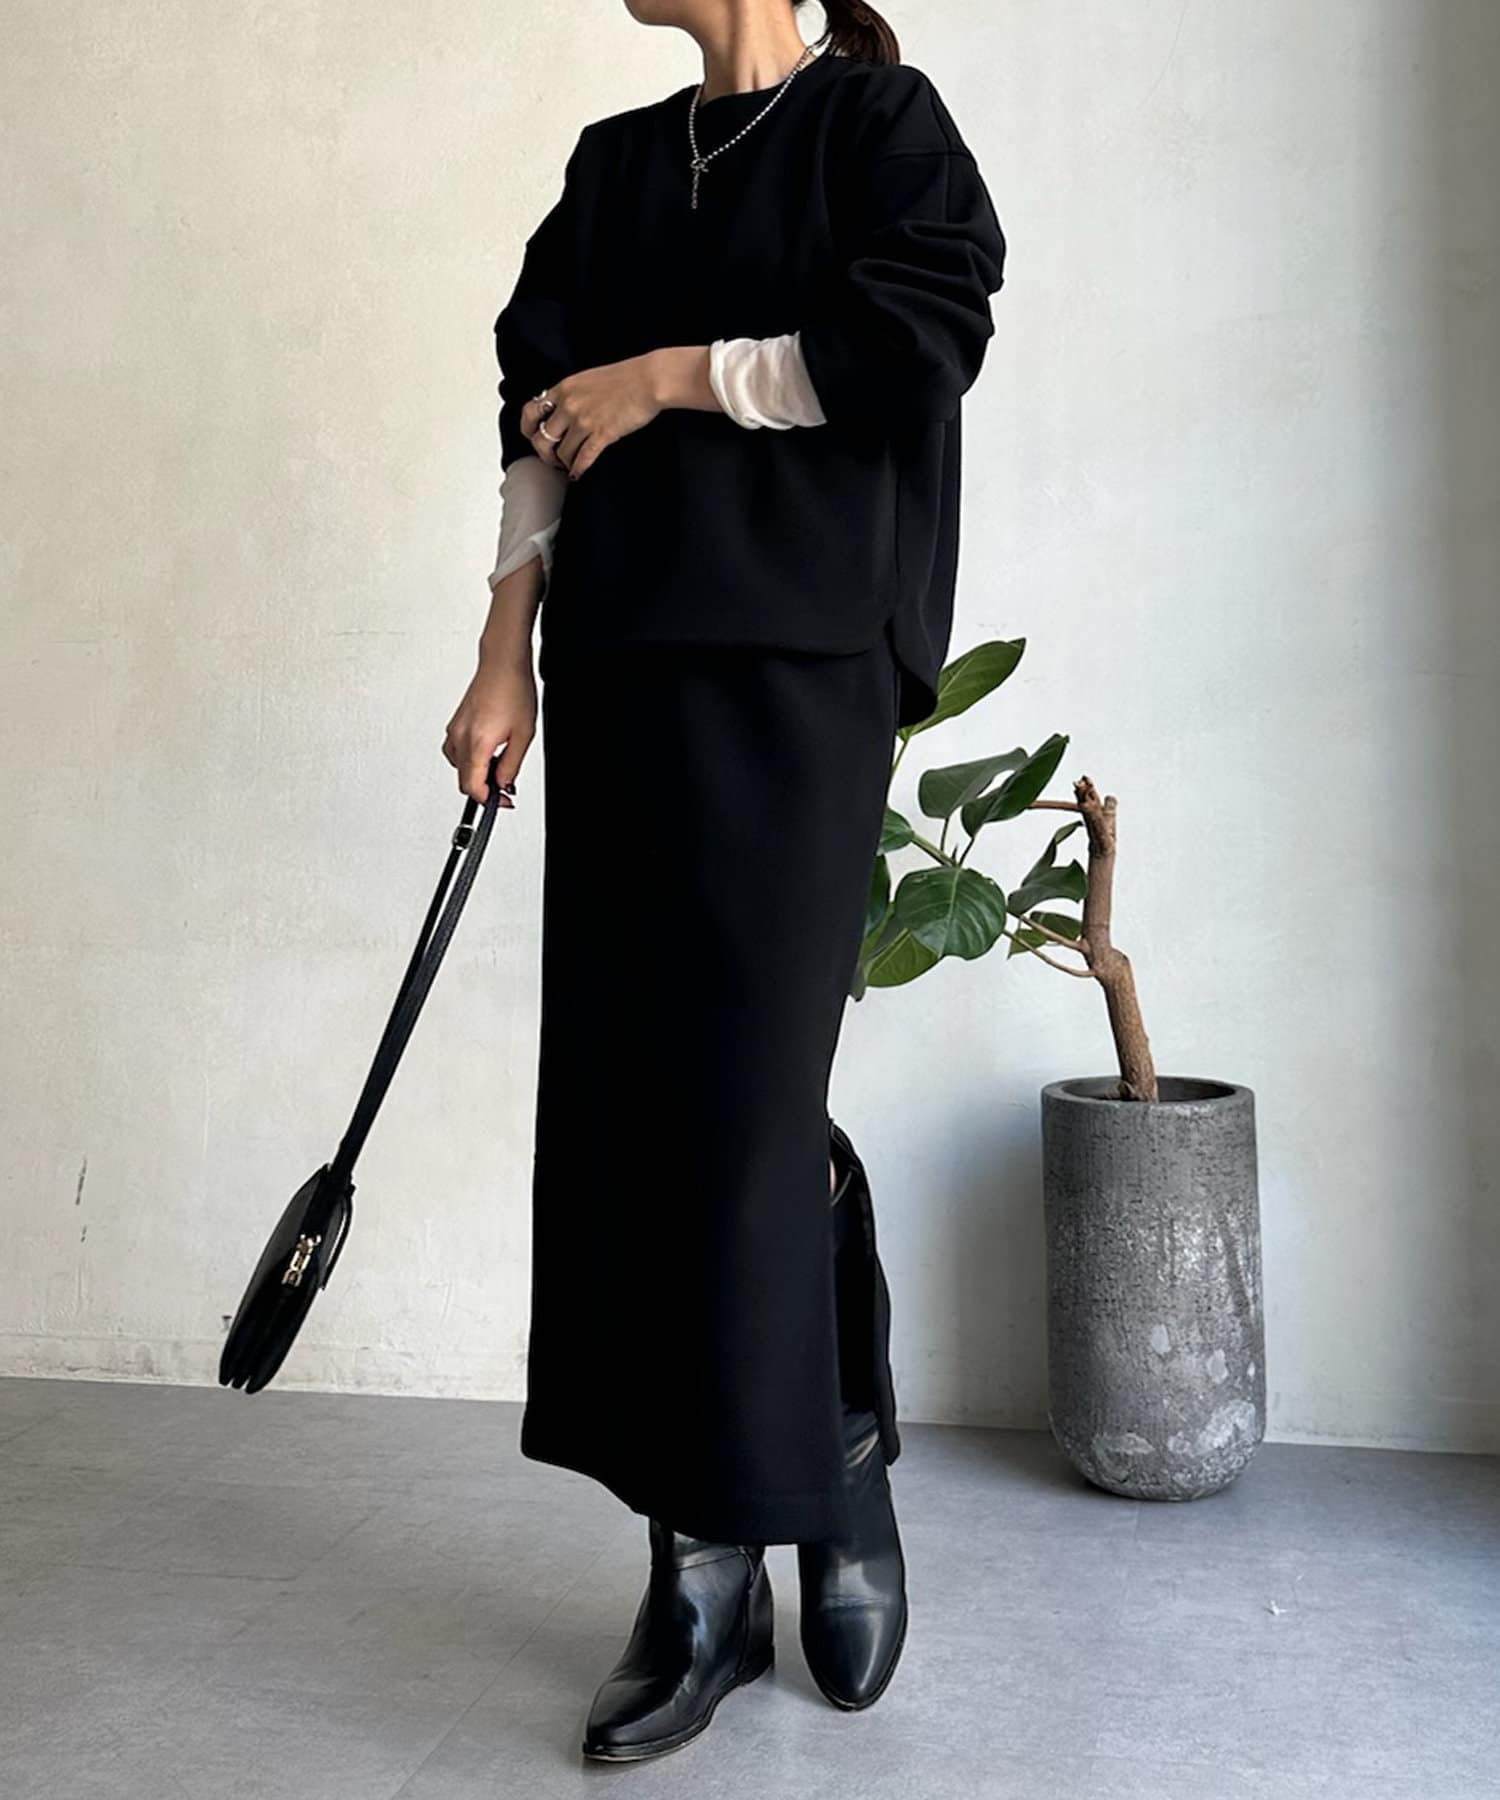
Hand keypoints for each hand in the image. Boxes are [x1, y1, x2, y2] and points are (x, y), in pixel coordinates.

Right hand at [442, 652, 537, 803]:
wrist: (503, 664)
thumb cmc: (514, 690)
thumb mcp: (523, 735)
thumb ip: (511, 765)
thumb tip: (504, 785)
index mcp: (477, 743)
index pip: (473, 787)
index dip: (488, 800)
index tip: (502, 801)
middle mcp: (460, 737)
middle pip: (463, 780)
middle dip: (483, 790)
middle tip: (504, 788)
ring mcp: (455, 730)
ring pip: (458, 767)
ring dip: (476, 774)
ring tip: (498, 766)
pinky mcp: (455, 723)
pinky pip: (455, 751)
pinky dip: (469, 759)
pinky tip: (485, 753)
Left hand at [520, 349, 700, 478]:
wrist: (648, 380)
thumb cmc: (625, 377)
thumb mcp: (587, 379)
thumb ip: (571, 394)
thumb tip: (562, 411)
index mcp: (564, 389)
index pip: (530, 412)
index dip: (527, 429)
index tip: (532, 437)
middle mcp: (569, 405)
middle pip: (542, 438)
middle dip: (545, 454)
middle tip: (553, 459)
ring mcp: (584, 421)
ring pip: (561, 453)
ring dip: (564, 463)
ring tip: (570, 466)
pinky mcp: (602, 434)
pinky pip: (582, 459)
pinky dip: (578, 470)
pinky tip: (578, 474)